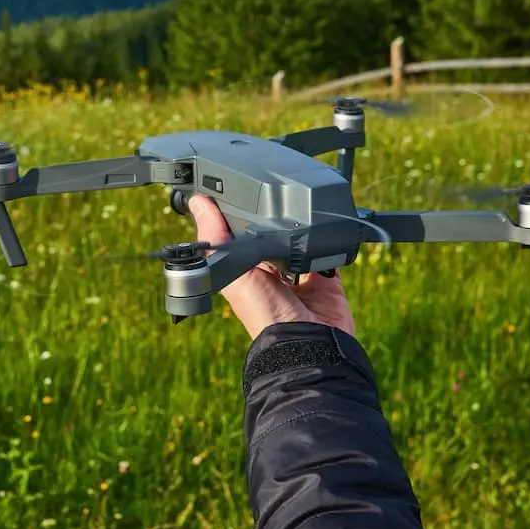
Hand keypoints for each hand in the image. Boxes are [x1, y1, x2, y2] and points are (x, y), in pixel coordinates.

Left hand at [188, 194, 356, 340]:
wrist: (309, 342)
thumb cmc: (265, 314)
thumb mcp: (235, 273)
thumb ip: (218, 240)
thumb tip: (198, 204)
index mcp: (246, 271)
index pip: (241, 235)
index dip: (240, 215)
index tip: (239, 186)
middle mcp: (273, 272)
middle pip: (275, 235)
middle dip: (276, 218)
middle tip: (277, 188)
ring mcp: (302, 275)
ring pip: (303, 240)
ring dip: (304, 227)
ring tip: (303, 206)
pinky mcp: (327, 278)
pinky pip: (331, 252)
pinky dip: (330, 241)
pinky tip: (326, 227)